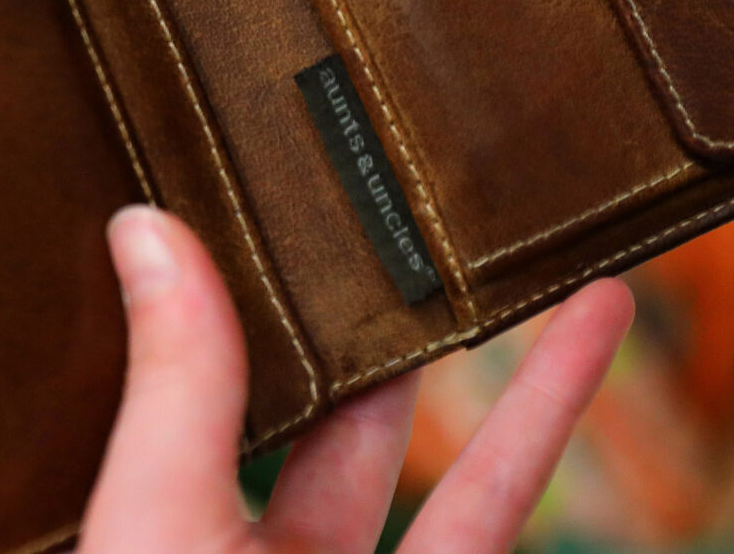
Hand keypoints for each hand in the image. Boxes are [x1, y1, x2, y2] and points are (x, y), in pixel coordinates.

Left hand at [85, 206, 631, 553]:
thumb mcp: (157, 532)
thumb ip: (173, 394)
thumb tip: (142, 226)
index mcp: (179, 544)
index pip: (221, 403)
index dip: (259, 312)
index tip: (288, 212)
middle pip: (360, 438)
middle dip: (413, 338)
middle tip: (449, 223)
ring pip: (466, 499)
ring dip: (537, 396)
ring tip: (588, 286)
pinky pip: (497, 527)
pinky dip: (542, 449)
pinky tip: (590, 368)